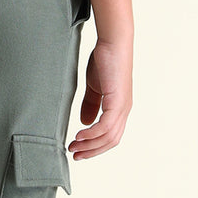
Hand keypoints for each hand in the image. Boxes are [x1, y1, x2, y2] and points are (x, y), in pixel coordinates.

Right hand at [67, 36, 132, 159]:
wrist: (113, 43)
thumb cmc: (104, 60)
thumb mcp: (94, 86)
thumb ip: (91, 104)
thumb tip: (85, 123)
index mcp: (120, 108)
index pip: (110, 136)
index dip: (95, 146)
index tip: (77, 149)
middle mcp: (124, 111)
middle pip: (110, 141)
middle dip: (91, 150)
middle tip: (74, 154)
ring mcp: (122, 107)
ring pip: (108, 137)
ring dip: (89, 145)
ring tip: (73, 146)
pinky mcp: (117, 102)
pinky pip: (105, 126)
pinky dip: (92, 134)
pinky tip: (79, 135)